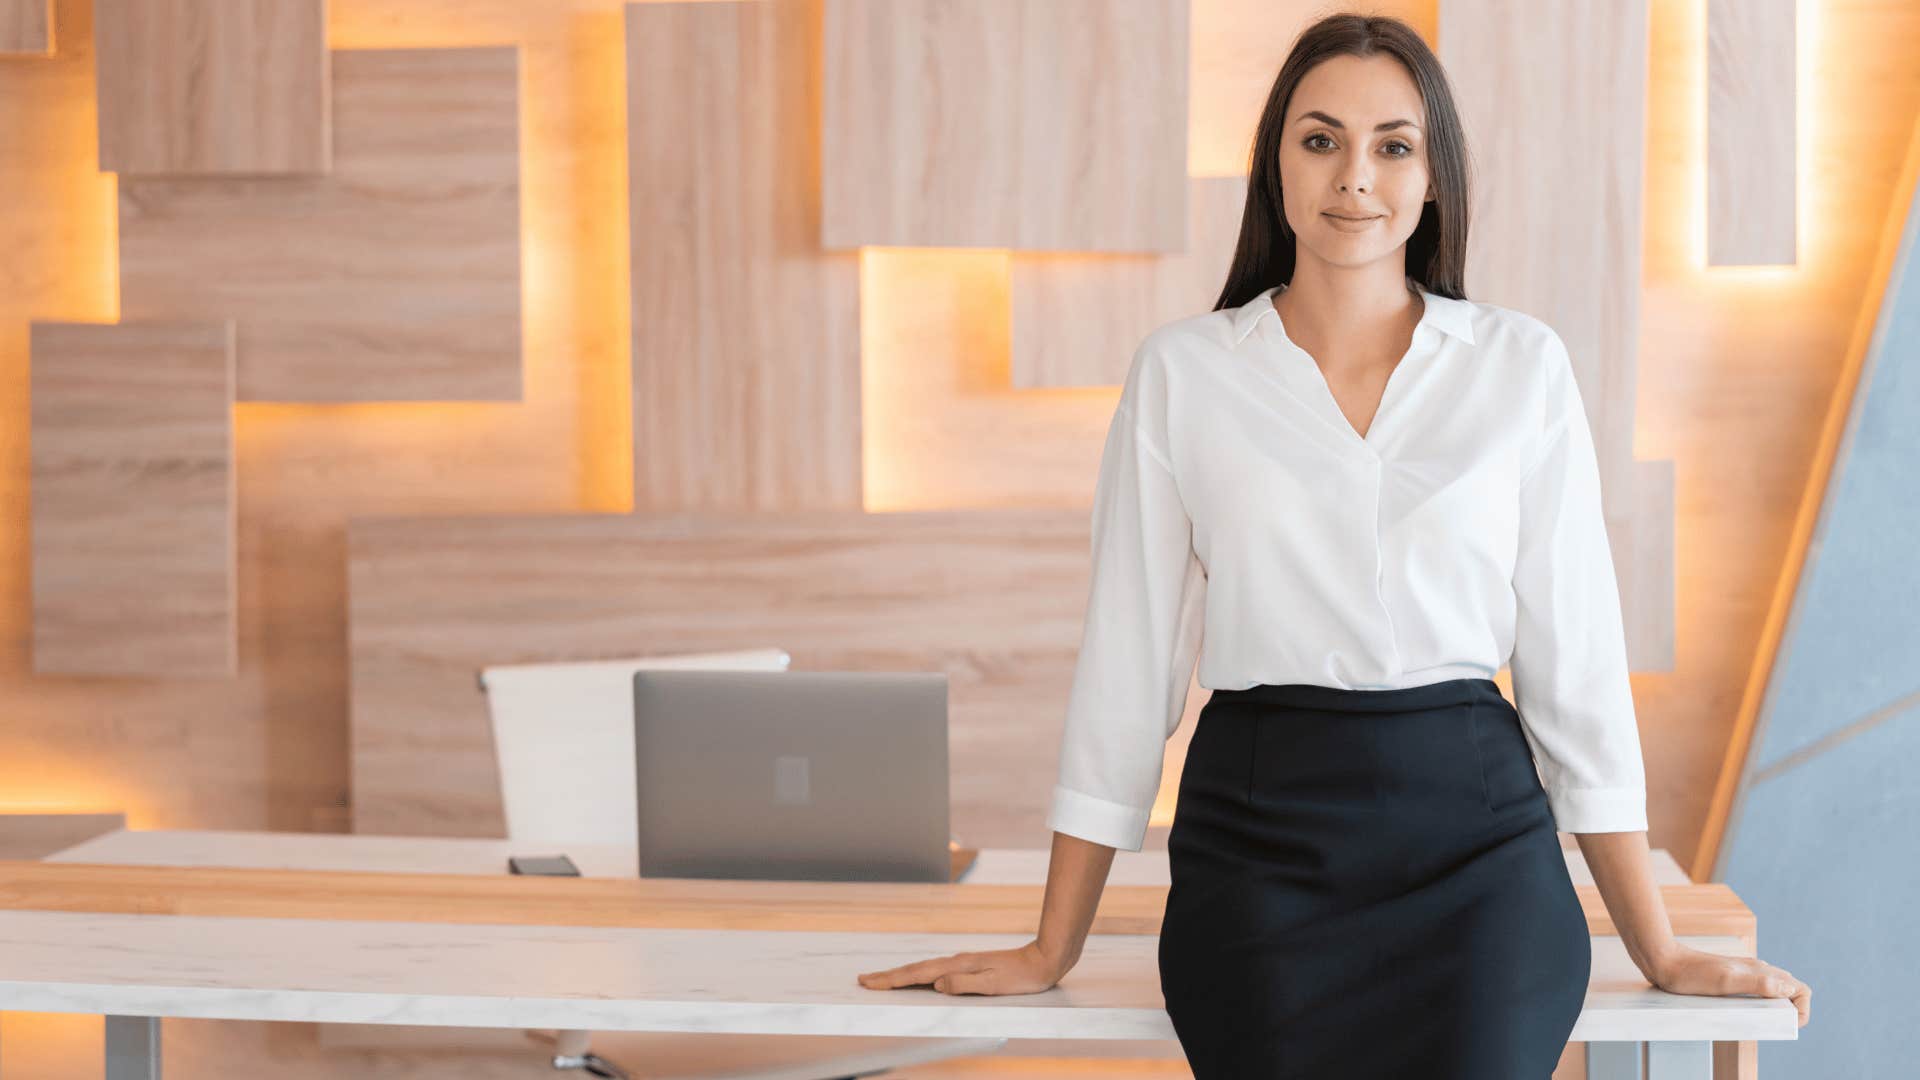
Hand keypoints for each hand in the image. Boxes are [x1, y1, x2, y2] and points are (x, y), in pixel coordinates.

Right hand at [856, 940, 1068, 995]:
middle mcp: (956, 963)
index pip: (918, 974)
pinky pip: (935, 971)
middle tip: (863, 980)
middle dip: (888, 976)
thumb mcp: (994, 985)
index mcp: (958, 967)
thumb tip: (936, 984)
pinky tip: (917, 979)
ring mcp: (961, 963)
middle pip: (915, 969)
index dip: (892, 980)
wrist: (1043, 960)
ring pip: (923, 969)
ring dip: (901, 975)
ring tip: (882, 980)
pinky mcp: (968, 967)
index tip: (870, 982)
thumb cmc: (1021, 978)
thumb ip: (964, 984)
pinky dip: (918, 975)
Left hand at [1650, 945, 1810, 1027]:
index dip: (1802, 1009)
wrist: (1663, 961)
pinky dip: (1758, 1003)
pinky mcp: (1731, 977)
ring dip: (1775, 1006)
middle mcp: (1757, 970)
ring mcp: (1744, 973)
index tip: (1788, 1023)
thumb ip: (1758, 984)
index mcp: (1761, 971)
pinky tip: (1743, 1010)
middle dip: (1791, 1010)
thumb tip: (1789, 989)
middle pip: (1791, 990)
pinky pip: (1756, 990)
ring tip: (1759, 1019)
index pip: (1800, 989)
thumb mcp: (1725, 982)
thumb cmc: (1691, 974)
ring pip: (1774, 990)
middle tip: (1773, 1024)